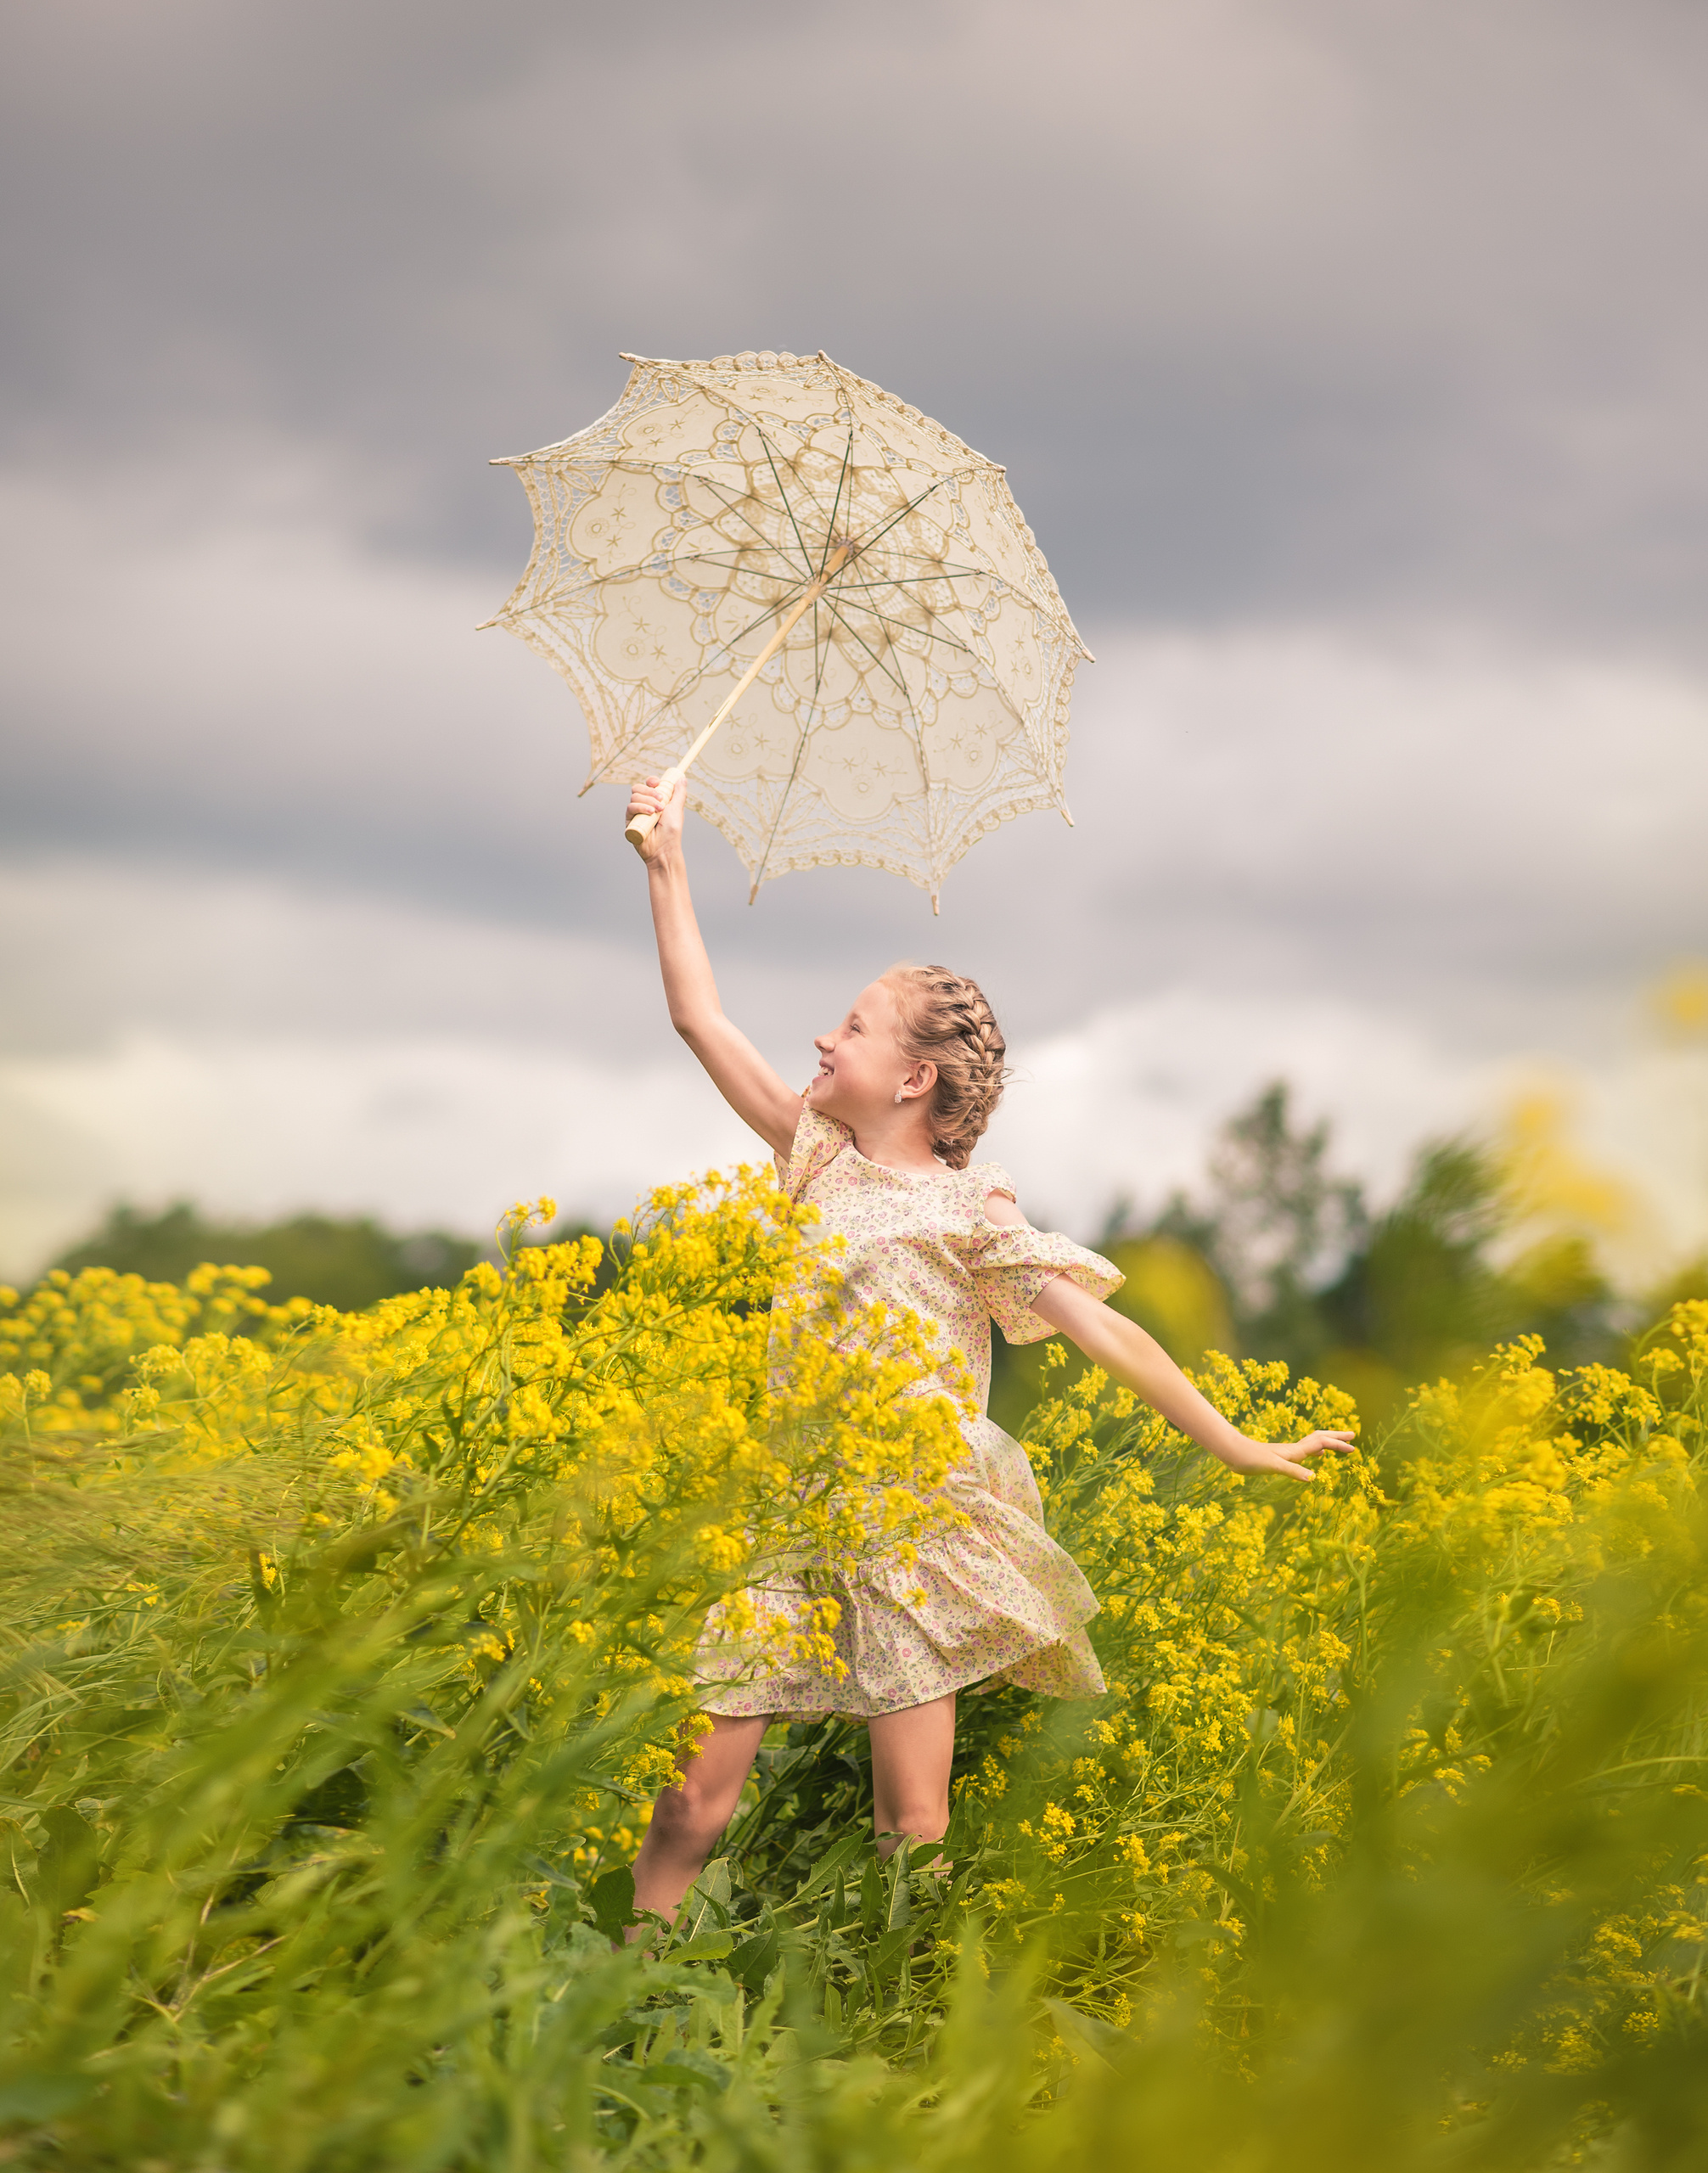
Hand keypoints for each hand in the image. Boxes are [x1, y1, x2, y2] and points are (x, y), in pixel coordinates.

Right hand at [626, 773, 684, 863]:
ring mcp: (636, 813)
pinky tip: (650, 813)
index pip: (649, 784)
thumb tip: (682, 779)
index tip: (657, 783)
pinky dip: (640, 807)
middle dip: (650, 791)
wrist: (664, 849)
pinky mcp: (630, 821)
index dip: (651, 781)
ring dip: (647, 801)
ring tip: (657, 812)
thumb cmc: (671, 832)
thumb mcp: (677, 809)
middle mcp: (645, 805)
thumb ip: (679, 793)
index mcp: (655, 800)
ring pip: (635, 796)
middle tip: (661, 800)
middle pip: (639, 788)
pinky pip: (630, 807)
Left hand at [1215, 1429, 1357, 1482]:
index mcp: (1295, 1451)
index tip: (1354, 1447)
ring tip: (1339, 1443)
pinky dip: (1315, 1450)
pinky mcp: (1280, 1457)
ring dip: (1328, 1441)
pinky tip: (1316, 1454)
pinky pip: (1304, 1451)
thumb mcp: (1273, 1466)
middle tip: (1353, 1435)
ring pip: (1313, 1442)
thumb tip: (1313, 1478)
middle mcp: (1293, 1449)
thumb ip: (1293, 1471)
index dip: (1338, 1444)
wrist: (1233, 1453)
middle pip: (1320, 1437)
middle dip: (1337, 1436)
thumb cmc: (1251, 1459)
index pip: (1322, 1442)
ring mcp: (1287, 1452)